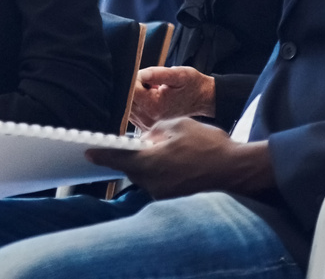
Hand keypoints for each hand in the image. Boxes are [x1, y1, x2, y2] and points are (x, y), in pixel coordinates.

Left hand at [89, 117, 273, 199]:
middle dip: (133, 158)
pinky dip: (163, 174)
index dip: (101, 155)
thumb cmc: (208, 145)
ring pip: (147, 177)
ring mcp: (165, 194)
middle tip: (140, 146)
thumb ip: (155, 132)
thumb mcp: (178, 125)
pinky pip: (161, 184)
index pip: (118, 159)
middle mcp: (153, 182)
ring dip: (150, 166)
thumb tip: (147, 141)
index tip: (88, 153)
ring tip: (168, 154)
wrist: (236, 170)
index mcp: (149, 162)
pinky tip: (178, 165)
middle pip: (132, 169)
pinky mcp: (175, 199)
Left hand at [128, 67, 215, 128]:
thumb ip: (156, 73)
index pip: (131, 91)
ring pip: (127, 106)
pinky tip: (150, 98)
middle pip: (126, 100)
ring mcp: (148, 125)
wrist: (203, 99)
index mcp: (156, 107)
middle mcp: (150, 119)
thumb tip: (138, 74)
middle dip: (134, 88)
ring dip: (136, 96)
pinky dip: (137, 103)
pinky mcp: (147, 125)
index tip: (146, 76)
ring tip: (153, 91)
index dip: (135, 79)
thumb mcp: (178, 74)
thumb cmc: (192, 86)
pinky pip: (132, 112)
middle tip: (150, 83)